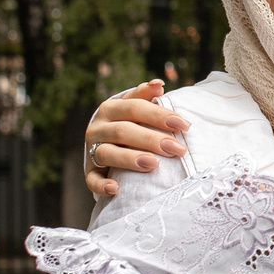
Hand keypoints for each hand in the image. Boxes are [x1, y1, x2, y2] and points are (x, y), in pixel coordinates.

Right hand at [85, 81, 188, 195]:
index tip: (183, 124)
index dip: (159, 115)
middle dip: (152, 139)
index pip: (135, 107)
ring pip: (107, 153)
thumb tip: (158, 84)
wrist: (102, 142)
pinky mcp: (90, 171)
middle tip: (178, 149)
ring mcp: (92, 149)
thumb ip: (146, 96)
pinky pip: (92, 179)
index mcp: (111, 108)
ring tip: (154, 164)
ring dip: (130, 159)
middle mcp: (98, 127)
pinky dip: (101, 185)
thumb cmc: (128, 122)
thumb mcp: (135, 107)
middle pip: (124, 131)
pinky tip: (116, 189)